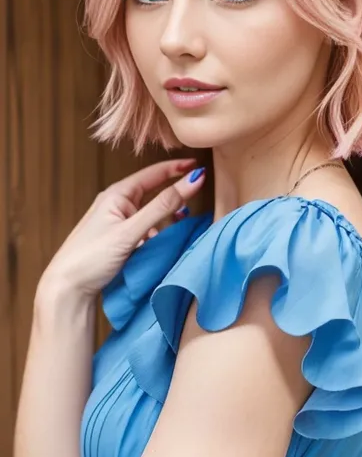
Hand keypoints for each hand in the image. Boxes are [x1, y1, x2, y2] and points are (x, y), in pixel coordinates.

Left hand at [39, 159, 205, 300]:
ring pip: (152, 216)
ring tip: (175, 233)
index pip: (153, 173)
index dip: (177, 168)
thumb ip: (163, 206)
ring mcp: (119, 223)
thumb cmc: (91, 257)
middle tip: (192, 207)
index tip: (199, 166)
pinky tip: (160, 248)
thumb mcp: (131, 230)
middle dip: (173, 201)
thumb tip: (193, 180)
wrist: (66, 290)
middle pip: (155, 195)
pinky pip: (146, 232)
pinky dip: (157, 238)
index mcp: (117, 194)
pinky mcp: (120, 241)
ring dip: (165, 224)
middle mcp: (118, 205)